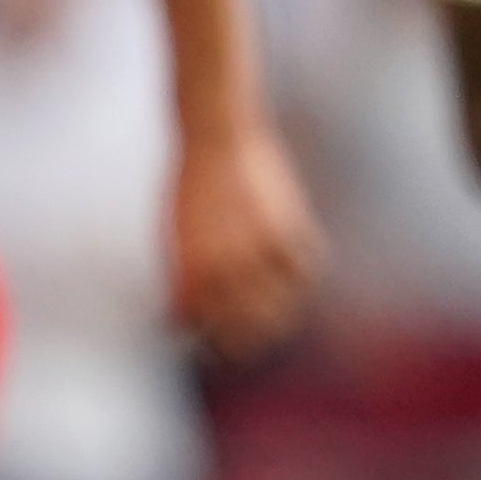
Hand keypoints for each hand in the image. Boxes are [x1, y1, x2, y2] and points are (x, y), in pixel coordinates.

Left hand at [166, 121, 326, 357]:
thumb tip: (185, 320)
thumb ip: (182, 278)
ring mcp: (259, 251)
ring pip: (280, 307)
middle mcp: (225, 268)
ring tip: (277, 319)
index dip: (212, 340)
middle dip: (245, 341)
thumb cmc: (189, 186)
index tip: (217, 344)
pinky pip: (306, 269)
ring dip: (279, 317)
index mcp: (191, 271)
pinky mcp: (289, 230)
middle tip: (249, 343)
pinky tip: (297, 276)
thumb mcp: (174, 236)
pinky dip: (303, 276)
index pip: (205, 327)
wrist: (216, 135)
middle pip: (244, 328)